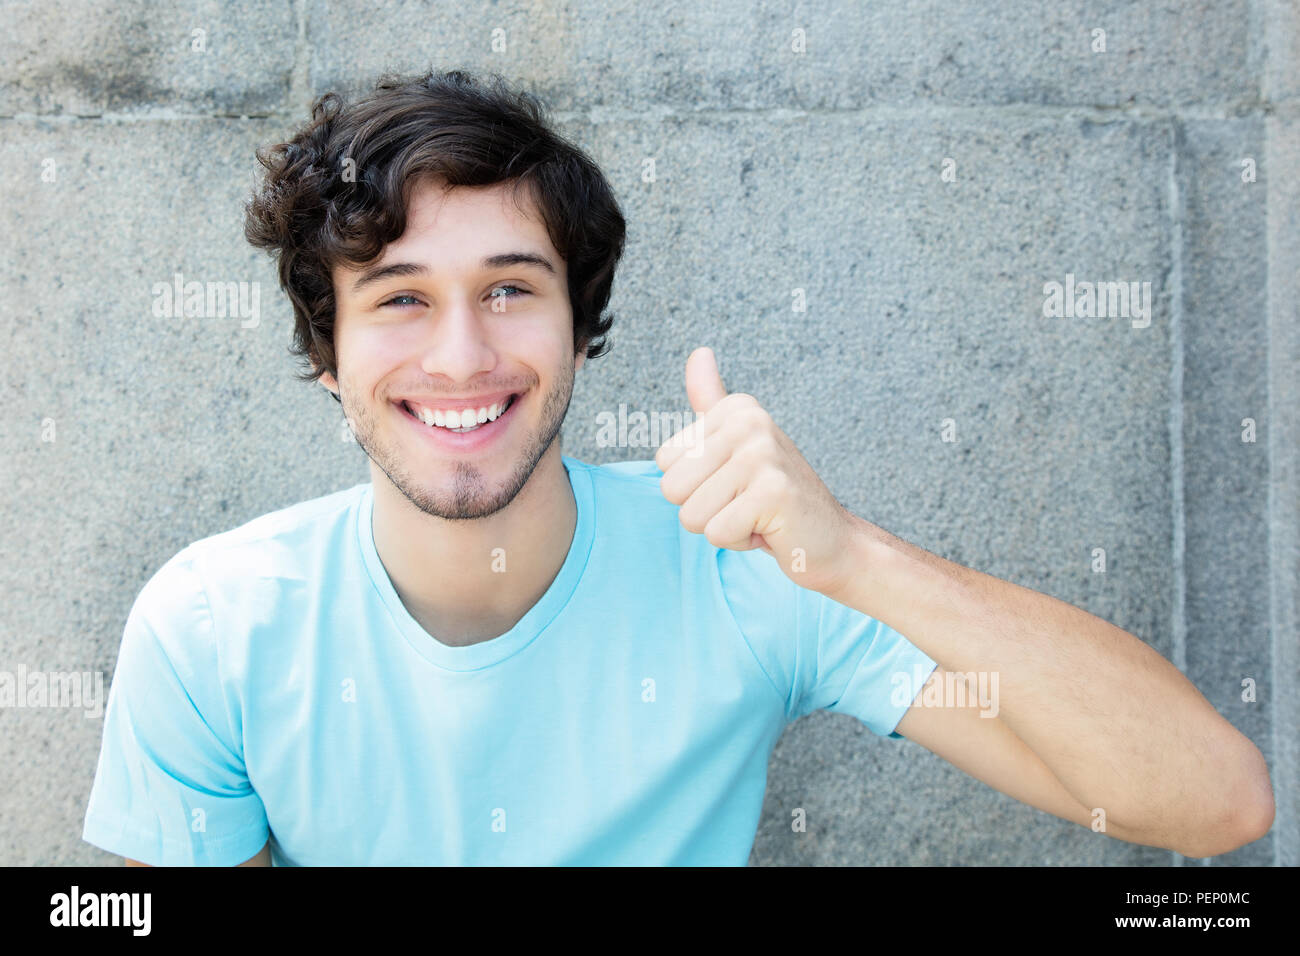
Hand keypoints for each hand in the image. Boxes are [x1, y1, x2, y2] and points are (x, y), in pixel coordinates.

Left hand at [654, 346, 859, 596]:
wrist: (831, 539)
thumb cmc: (774, 497)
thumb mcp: (737, 444)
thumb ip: (712, 401)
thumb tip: (699, 352)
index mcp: (736, 408)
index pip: (664, 462)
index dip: (694, 486)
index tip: (735, 484)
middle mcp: (749, 422)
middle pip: (671, 488)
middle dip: (703, 509)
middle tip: (745, 503)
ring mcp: (762, 454)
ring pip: (691, 515)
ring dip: (723, 527)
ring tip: (757, 514)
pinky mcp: (773, 492)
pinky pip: (716, 533)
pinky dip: (740, 541)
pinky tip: (768, 528)